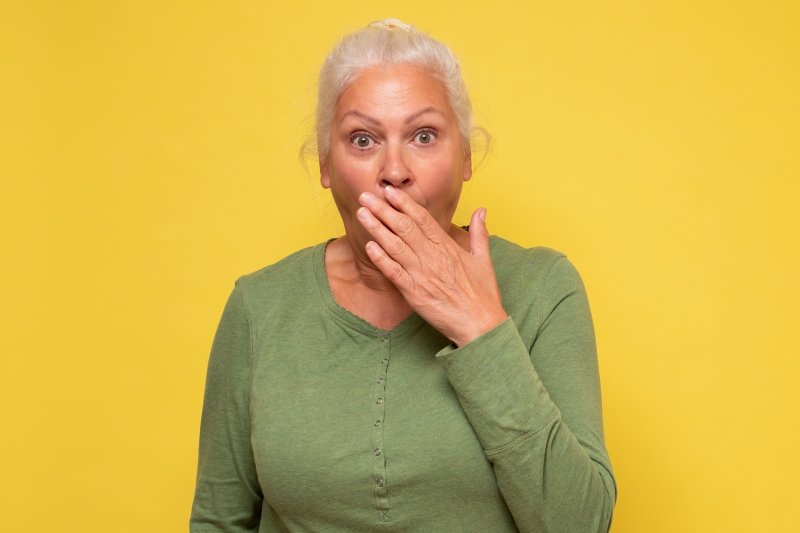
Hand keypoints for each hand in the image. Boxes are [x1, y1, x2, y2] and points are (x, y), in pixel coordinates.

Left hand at [356, 185, 507, 346]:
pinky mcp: (414, 293)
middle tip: (366, 196)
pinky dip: (381, 259)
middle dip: (383, 210)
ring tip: (362, 214)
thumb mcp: (484, 259)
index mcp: (447, 246)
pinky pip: (394, 273)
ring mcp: (422, 274)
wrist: (480, 324)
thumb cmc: (482, 294)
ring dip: (377, 229)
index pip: (422, 219)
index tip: (390, 191)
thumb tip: (480, 210)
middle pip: (404, 227)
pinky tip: (369, 247)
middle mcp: (432, 257)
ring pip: (395, 246)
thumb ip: (479, 232)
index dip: (404, 203)